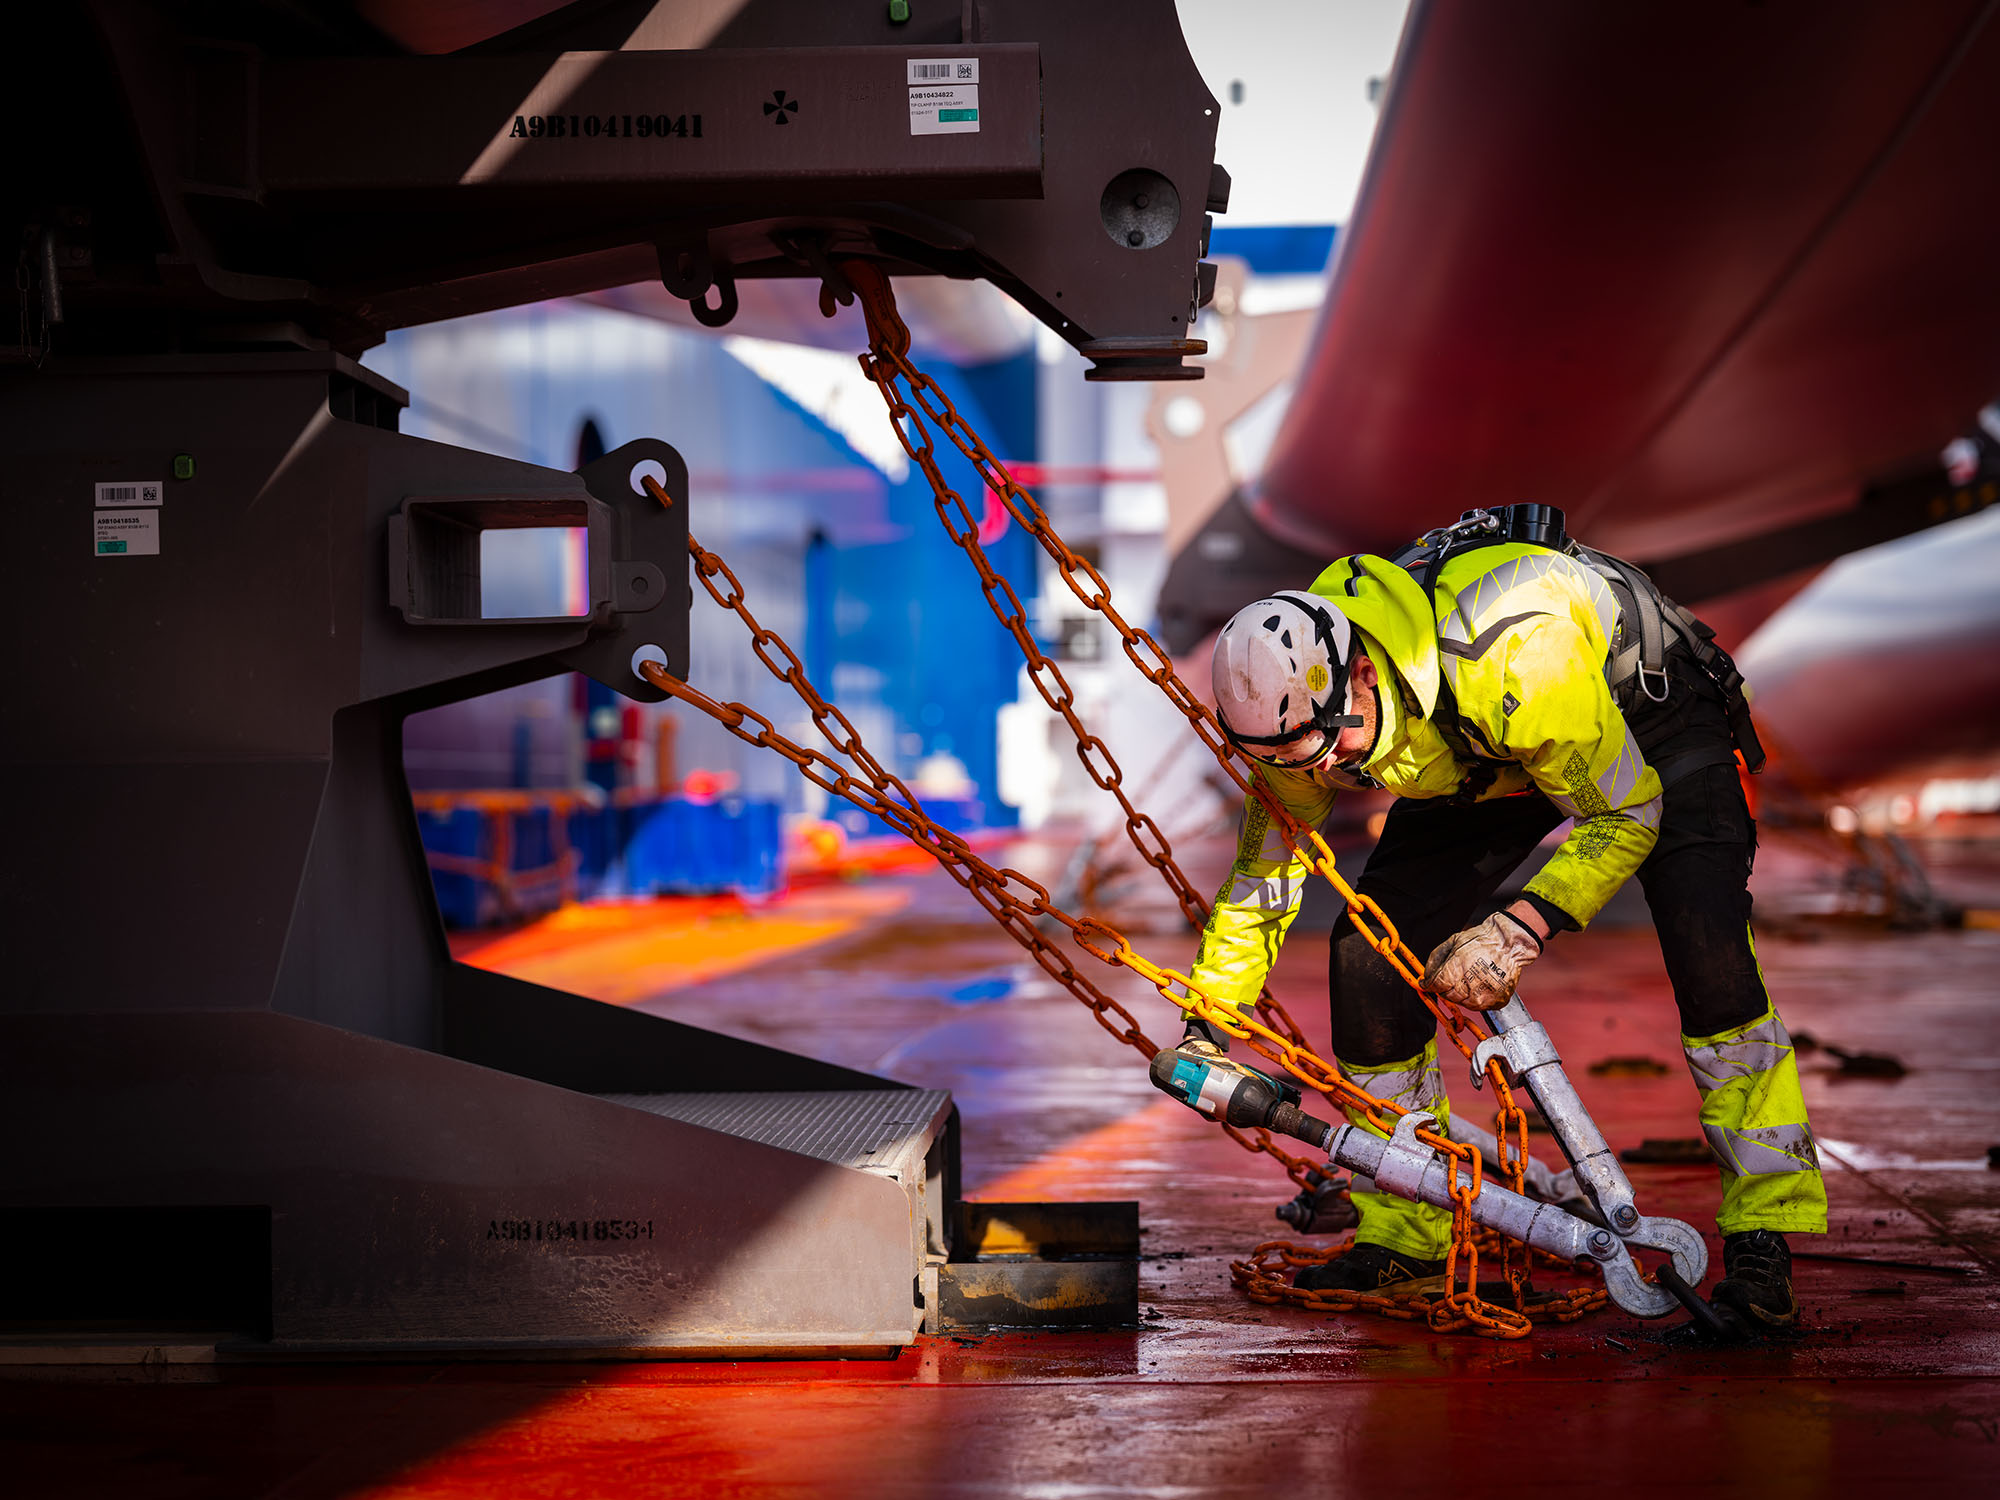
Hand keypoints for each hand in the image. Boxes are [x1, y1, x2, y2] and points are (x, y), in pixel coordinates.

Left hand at [1424, 907, 1545, 1010]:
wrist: (1509, 944)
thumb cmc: (1482, 941)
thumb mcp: (1452, 942)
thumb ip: (1435, 961)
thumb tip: (1426, 976)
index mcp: (1456, 971)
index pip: (1435, 987)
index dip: (1430, 984)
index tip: (1430, 982)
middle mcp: (1469, 988)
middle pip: (1448, 996)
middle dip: (1448, 987)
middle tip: (1457, 974)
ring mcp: (1484, 997)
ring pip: (1463, 1003)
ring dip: (1463, 993)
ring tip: (1472, 977)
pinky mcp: (1496, 1002)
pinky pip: (1480, 1006)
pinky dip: (1478, 997)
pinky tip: (1482, 983)